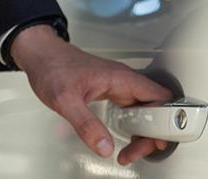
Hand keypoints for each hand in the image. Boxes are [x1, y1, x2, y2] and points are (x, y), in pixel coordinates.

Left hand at [10, 25, 173, 165]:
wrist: (42, 56)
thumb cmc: (53, 68)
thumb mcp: (66, 101)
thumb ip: (86, 125)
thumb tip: (104, 146)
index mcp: (121, 78)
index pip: (159, 97)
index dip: (165, 119)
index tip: (158, 138)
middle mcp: (125, 81)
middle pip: (155, 108)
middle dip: (151, 133)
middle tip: (137, 151)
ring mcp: (120, 86)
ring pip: (145, 110)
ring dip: (143, 133)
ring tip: (130, 151)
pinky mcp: (112, 91)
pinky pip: (133, 110)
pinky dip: (134, 127)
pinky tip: (126, 138)